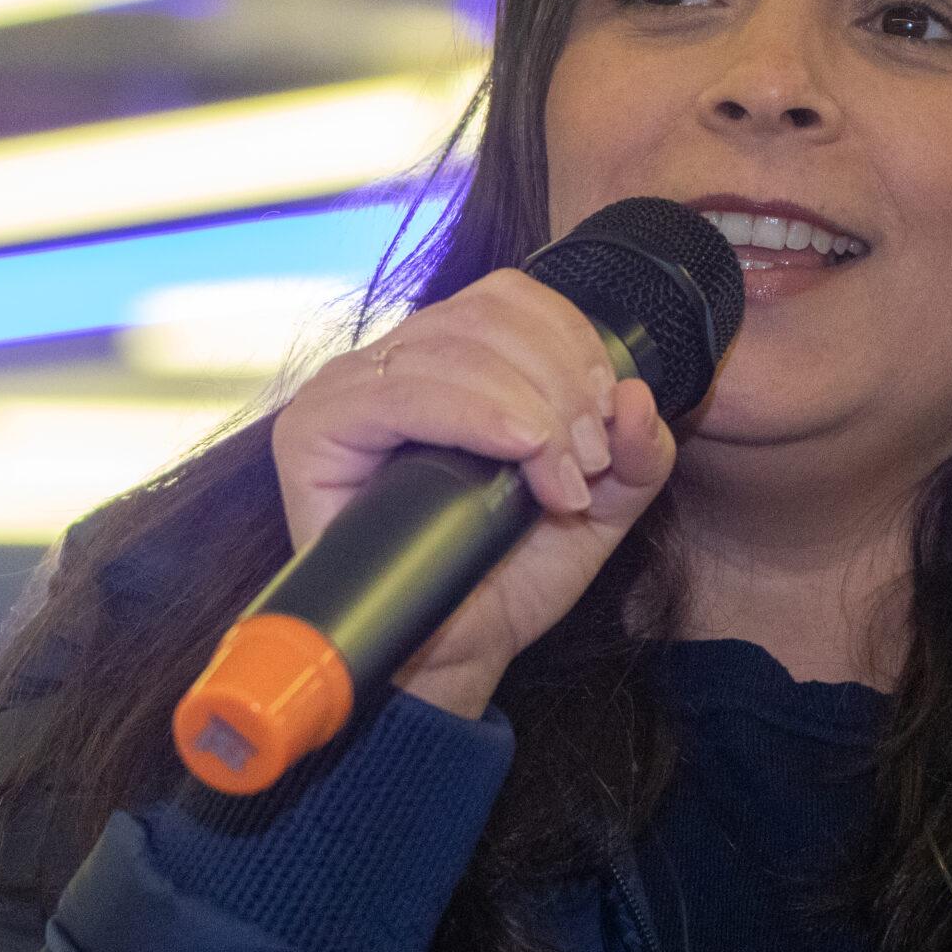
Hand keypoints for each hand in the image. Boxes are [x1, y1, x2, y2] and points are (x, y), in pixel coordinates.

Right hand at [269, 269, 677, 717]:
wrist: (454, 654)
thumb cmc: (510, 576)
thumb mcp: (602, 506)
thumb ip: (636, 453)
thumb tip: (637, 393)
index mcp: (450, 356)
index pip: (508, 297)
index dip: (570, 342)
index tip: (606, 417)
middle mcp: (392, 361)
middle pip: (486, 317)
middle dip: (559, 384)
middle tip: (587, 461)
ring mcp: (347, 390)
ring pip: (452, 349)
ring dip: (529, 409)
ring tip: (561, 481)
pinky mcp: (314, 430)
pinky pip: (398, 394)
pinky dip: (471, 413)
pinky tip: (517, 448)